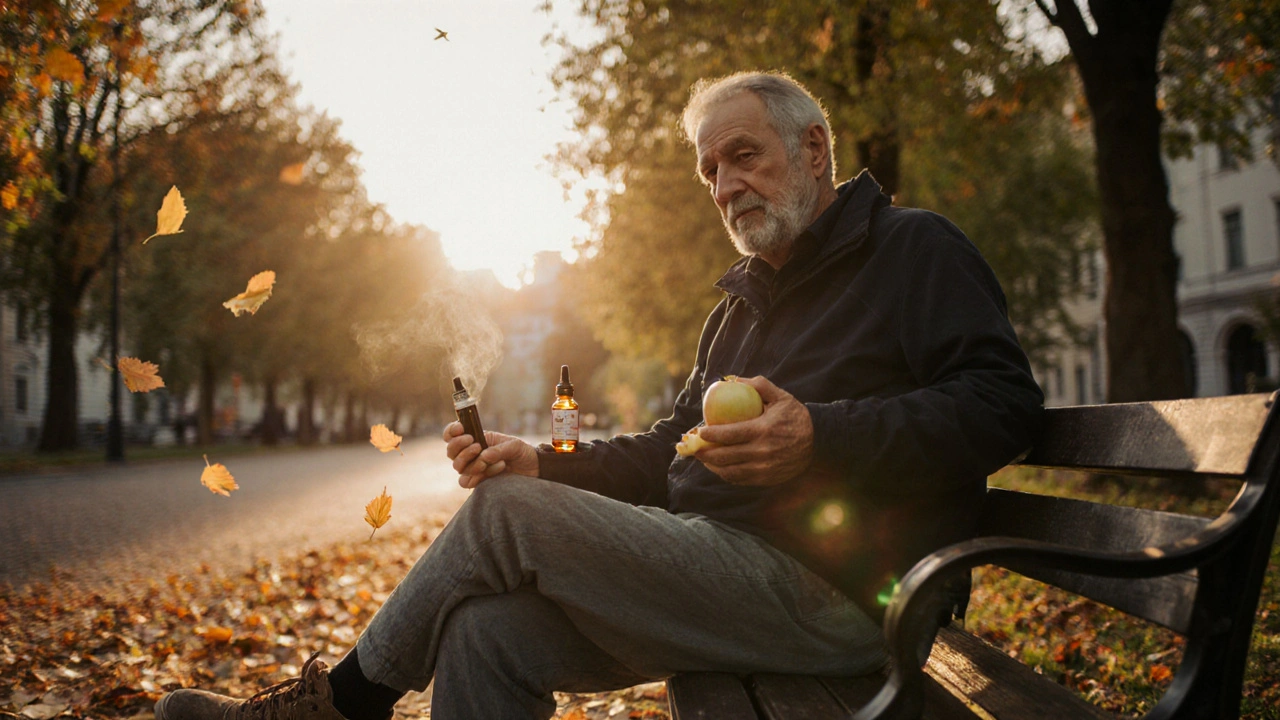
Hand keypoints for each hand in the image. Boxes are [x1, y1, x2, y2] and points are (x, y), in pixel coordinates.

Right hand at [443, 422, 538, 488]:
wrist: (533, 470)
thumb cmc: (522, 453)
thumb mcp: (514, 446)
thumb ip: (499, 449)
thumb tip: (483, 456)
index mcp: (476, 438)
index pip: (452, 434)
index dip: (451, 431)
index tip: (461, 429)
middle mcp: (471, 453)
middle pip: (451, 452)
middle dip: (461, 448)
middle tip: (477, 445)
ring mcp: (473, 468)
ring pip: (458, 467)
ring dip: (472, 463)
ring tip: (488, 460)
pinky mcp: (478, 481)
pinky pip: (466, 481)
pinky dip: (478, 476)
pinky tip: (498, 469)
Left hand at [694, 376, 813, 485]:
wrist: (818, 441)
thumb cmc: (796, 416)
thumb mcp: (781, 397)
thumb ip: (759, 385)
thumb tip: (733, 380)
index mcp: (763, 430)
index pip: (729, 434)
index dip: (710, 435)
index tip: (700, 431)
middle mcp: (762, 452)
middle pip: (725, 456)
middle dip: (705, 453)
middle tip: (696, 447)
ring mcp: (764, 469)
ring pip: (730, 471)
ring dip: (713, 466)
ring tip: (704, 458)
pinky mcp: (766, 479)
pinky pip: (740, 480)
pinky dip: (726, 474)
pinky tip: (720, 467)